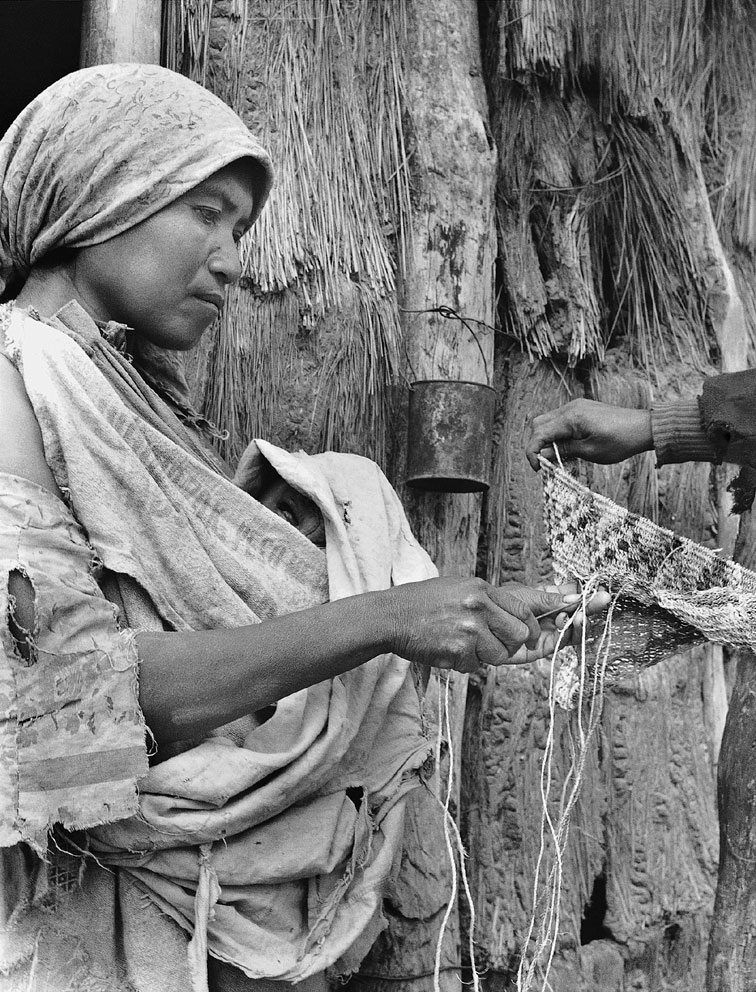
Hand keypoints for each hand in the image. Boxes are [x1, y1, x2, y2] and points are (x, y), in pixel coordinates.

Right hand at [386, 577, 595, 673]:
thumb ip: (497, 599)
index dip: (555, 607)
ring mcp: (469, 630)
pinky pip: (479, 665)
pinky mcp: (458, 652)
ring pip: (503, 653)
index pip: (527, 601)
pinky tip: (448, 647)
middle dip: (514, 641)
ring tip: (461, 639)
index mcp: (482, 588)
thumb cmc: (426, 603)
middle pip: (521, 633)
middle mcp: (479, 605)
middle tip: (487, 635)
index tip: (581, 606)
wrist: (390, 617)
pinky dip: (467, 662)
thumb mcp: (462, 588)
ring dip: (488, 653)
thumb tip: (537, 603)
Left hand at [505, 582, 610, 662]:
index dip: (587, 593)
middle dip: (590, 606)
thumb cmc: (502, 604)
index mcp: (549, 598)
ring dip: (582, 620)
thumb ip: (551, 599)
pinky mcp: (546, 647)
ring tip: (582, 613)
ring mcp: (551, 631)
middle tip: (602, 599)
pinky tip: (573, 622)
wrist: (484, 623)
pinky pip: (564, 641)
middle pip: (578, 612)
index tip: (600, 590)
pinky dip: (571, 632)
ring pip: (574, 628)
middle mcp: (553, 615)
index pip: (573, 595)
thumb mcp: (527, 596)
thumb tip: (576, 596)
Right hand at [525, 399, 652, 469]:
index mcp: (571, 418)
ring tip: (558, 457)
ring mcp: (576, 406)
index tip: (538, 468)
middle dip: (537, 444)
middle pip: (538, 424)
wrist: (644, 428)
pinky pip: (560, 420)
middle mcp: (570, 408)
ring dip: (547, 439)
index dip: (532, 452)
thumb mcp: (590, 452)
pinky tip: (568, 447)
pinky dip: (557, 434)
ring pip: (548, 421)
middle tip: (546, 463)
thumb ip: (563, 451)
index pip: (539, 433)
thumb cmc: (620, 441)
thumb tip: (542, 455)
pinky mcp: (582, 409)